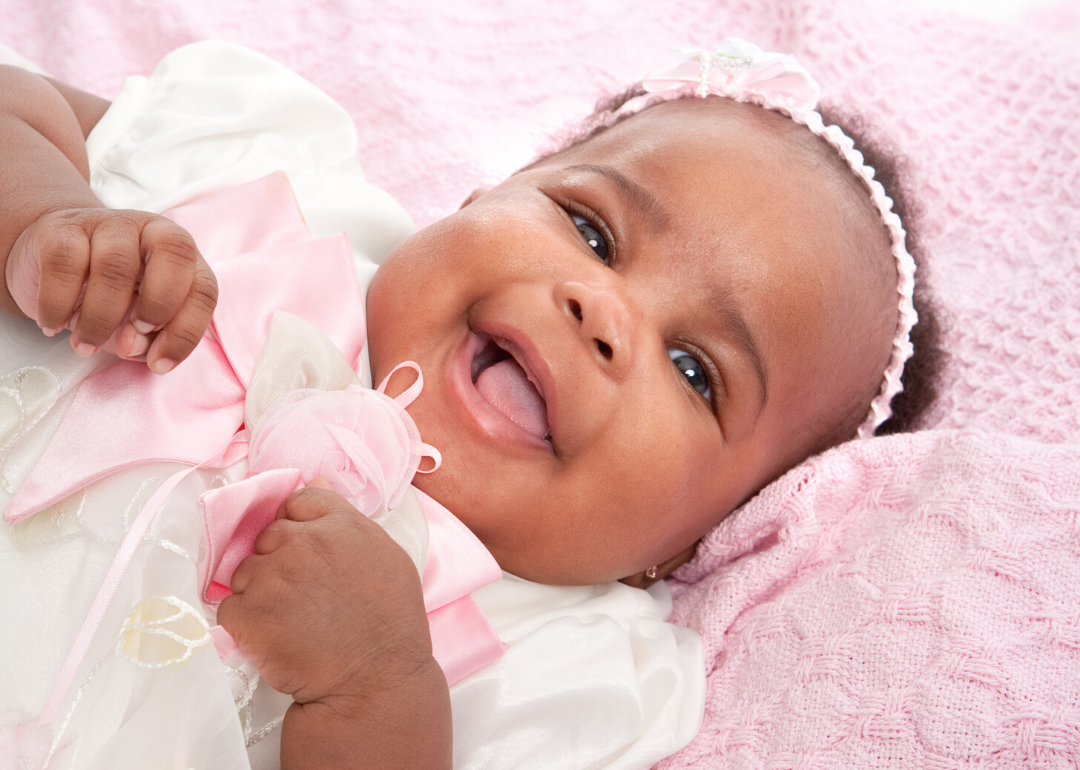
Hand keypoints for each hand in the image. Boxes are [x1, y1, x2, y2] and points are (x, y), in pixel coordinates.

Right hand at [5, 208, 217, 372]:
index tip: (159, 364)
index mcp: (181, 255)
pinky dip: (59, 304)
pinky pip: (65, 264)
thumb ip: (148, 337)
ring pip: (115, 265)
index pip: (203, 288)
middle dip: (158, 307)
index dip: (186, 332)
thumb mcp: (137, 320)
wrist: (50, 254)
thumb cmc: (108, 293)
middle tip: (129, 340)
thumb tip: (133, 344)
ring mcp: (108, 223)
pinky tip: (55, 324)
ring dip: (100, 318)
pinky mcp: (63, 227)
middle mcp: (152, 230)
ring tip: (85, 344)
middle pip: (174, 254)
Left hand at [216, 483, 434, 704]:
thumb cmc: (390, 624)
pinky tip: (274, 638)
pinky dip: (246, 624)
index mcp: (339, 525)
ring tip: (290, 621)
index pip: (298, 502)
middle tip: (301, 595)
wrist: (374, 682)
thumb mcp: (388, 557)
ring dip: (260, 592)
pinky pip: (230, 608)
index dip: (298, 526)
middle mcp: (301, 543)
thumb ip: (349, 522)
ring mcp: (270, 577)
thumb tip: (317, 487)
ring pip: (246, 571)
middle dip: (278, 560)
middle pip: (269, 535)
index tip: (306, 552)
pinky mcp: (246, 614)